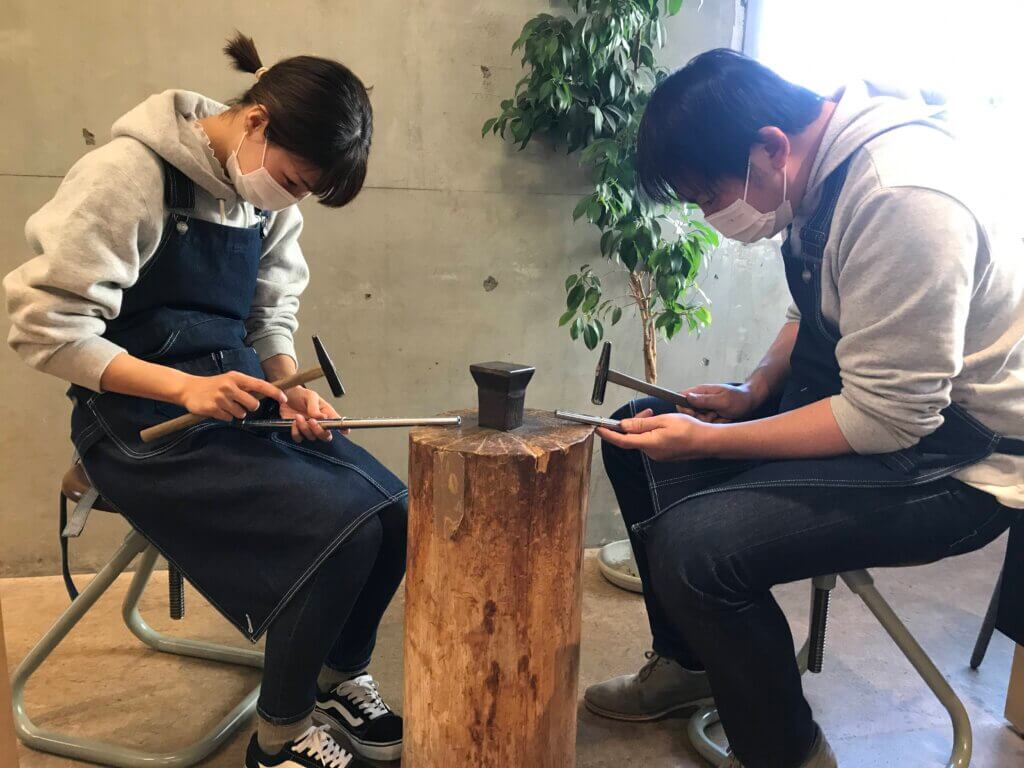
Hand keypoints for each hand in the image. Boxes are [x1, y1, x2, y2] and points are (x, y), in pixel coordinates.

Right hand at [177, 371, 286, 421]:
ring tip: (225, 405)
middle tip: (239, 403)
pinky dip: (225, 416)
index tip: (284, 398)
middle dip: (250, 407)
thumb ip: (246, 386)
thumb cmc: (214, 384)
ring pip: (241, 413)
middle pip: (253, 404)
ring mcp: (221, 398)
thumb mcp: (230, 379)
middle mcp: (229, 386)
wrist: (188, 388)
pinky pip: (228, 419)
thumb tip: (266, 393)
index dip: (274, 392)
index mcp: (236, 377)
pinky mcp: (213, 409)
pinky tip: (217, 409)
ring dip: (236, 412)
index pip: (260, 385)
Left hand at [280, 386, 347, 441]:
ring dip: (304, 428)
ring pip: (311, 437)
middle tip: (311, 421)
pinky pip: (299, 438)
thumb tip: (322, 417)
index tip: (345, 431)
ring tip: (298, 416)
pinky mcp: (298, 431)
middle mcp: (320, 423)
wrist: (286, 396)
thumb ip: (315, 407)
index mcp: (326, 413)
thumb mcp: (310, 396)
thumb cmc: (301, 394)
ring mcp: (309, 428)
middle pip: (325, 436)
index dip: (343, 429)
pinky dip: (296, 432)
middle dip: (318, 431)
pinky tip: (294, 422)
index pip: (337, 423)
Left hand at [598, 408, 713, 461]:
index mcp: (649, 444)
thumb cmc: (689, 430)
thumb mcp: (663, 420)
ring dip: (643, 426)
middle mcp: (651, 453)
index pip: (622, 441)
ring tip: (654, 415)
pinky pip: (649, 442)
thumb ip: (640, 424)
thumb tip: (623, 426)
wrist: (707, 441)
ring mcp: (657, 455)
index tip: (598, 429)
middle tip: (645, 412)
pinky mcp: (662, 454)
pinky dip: (649, 432)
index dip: (608, 435)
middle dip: (632, 424)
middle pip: (632, 437)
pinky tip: (659, 424)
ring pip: (641, 438)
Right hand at [678, 382, 761, 422]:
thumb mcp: (723, 401)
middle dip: (700, 418)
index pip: (681, 399)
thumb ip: (705, 400)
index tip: (696, 414)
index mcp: (700, 391)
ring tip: (720, 415)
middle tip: (713, 414)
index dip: (685, 409)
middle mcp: (700, 398)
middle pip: (688, 413)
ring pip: (697, 420)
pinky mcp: (709, 413)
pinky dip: (714, 423)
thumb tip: (688, 397)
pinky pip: (706, 423)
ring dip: (709, 421)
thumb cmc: (740, 399)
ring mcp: (705, 406)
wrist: (751, 402)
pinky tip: (722, 418)